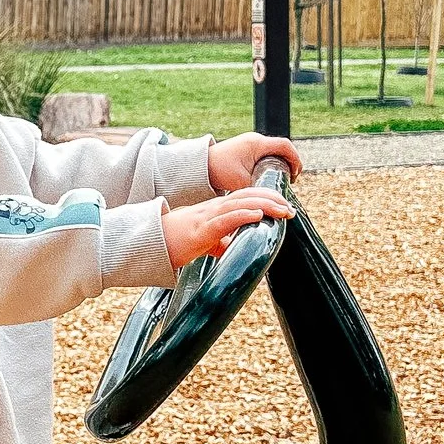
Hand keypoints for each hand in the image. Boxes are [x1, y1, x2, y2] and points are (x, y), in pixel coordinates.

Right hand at [163, 186, 295, 269]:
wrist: (153, 243)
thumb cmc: (177, 241)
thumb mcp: (207, 240)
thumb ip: (222, 240)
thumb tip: (236, 247)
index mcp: (216, 209)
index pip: (246, 195)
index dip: (267, 197)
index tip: (285, 206)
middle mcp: (214, 208)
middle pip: (247, 195)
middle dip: (272, 199)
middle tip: (291, 209)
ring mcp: (208, 217)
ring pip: (240, 204)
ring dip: (264, 205)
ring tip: (282, 210)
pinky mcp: (202, 230)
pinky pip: (225, 219)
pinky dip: (243, 215)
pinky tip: (257, 215)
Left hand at [207, 133, 301, 193]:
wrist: (199, 165)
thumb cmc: (218, 171)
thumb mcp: (242, 182)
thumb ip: (258, 188)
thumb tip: (271, 201)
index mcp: (257, 144)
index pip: (286, 146)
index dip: (295, 160)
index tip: (295, 175)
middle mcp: (255, 140)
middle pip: (281, 148)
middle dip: (289, 163)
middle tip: (290, 179)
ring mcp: (249, 143)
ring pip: (273, 151)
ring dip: (279, 162)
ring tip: (280, 179)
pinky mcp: (245, 148)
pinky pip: (264, 153)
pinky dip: (270, 162)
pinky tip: (268, 175)